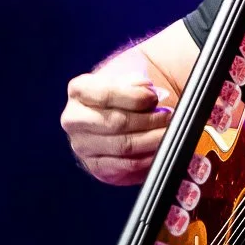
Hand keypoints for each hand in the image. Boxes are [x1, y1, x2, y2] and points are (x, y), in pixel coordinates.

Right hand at [61, 52, 177, 185]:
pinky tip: (160, 149)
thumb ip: (136, 81)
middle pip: (116, 122)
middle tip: (169, 116)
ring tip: (169, 131)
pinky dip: (147, 157)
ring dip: (152, 139)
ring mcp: (82, 145)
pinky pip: (126, 165)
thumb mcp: (127, 78)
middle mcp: (74, 119)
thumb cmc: (125, 93)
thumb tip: (146, 88)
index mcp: (79, 91)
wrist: (116, 115)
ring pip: (123, 146)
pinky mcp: (96, 166)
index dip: (135, 97)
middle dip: (149, 120)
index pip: (106, 94)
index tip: (155, 97)